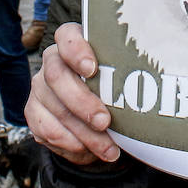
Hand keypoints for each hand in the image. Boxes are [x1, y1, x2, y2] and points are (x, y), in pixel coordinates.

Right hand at [26, 22, 118, 164]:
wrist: (95, 116)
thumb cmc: (113, 89)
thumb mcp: (120, 78)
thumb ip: (126, 76)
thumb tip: (154, 89)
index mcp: (73, 44)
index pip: (67, 36)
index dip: (76, 50)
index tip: (92, 69)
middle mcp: (52, 62)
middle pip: (57, 76)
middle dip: (82, 102)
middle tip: (105, 122)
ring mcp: (39, 87)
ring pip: (56, 109)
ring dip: (84, 134)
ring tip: (109, 149)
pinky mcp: (33, 112)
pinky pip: (47, 131)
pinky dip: (71, 144)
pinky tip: (89, 151)